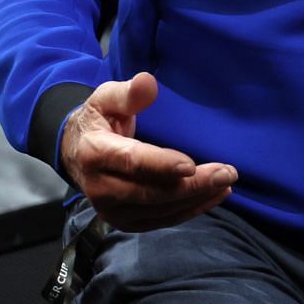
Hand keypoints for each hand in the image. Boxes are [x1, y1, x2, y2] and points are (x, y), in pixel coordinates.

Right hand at [59, 72, 236, 231]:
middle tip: (228, 173)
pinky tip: (214, 196)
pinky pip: (162, 219)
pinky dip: (191, 210)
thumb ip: (128, 93)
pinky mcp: (125, 222)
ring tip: (226, 183)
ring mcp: (112, 210)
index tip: (190, 165)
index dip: (161, 165)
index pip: (132, 162)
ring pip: (160, 209)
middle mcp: (100, 188)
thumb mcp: (106, 99)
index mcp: (95, 153)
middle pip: (151, 191)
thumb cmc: (99, 120)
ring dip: (197, 198)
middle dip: (192, 185)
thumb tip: (147, 81)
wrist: (76, 153)